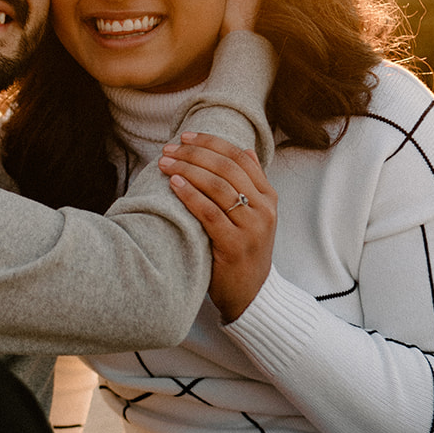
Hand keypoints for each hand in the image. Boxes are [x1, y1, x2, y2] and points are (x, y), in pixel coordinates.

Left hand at [159, 132, 276, 321]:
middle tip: (169, 148)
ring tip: (165, 163)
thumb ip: (250, 184)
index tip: (186, 137)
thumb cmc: (244, 252)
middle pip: (227, 168)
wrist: (251, 295)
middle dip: (194, 154)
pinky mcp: (235, 246)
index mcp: (268, 197)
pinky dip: (190, 195)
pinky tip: (174, 184)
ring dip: (187, 169)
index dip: (211, 143)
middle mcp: (263, 209)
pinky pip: (210, 213)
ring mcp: (251, 228)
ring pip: (218, 186)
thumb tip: (245, 150)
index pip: (239, 157)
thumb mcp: (255, 216)